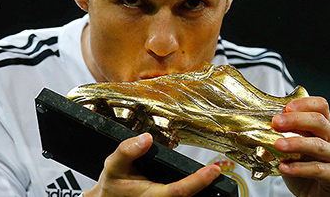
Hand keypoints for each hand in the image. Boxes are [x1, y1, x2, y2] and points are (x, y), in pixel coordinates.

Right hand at [85, 133, 221, 196]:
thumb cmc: (112, 186)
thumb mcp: (113, 165)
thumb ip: (127, 151)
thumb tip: (146, 138)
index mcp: (152, 196)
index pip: (180, 191)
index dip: (199, 181)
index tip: (214, 170)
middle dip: (206, 185)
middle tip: (217, 170)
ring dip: (201, 189)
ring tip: (210, 175)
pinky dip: (193, 190)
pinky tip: (199, 181)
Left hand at [272, 97, 329, 196]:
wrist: (318, 196)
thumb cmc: (306, 169)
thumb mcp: (296, 148)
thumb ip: (288, 135)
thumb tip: (267, 126)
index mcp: (328, 127)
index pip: (321, 106)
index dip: (304, 104)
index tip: (286, 107)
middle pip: (319, 121)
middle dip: (295, 120)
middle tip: (276, 123)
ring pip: (317, 145)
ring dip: (295, 143)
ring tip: (277, 145)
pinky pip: (317, 169)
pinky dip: (298, 168)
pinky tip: (284, 167)